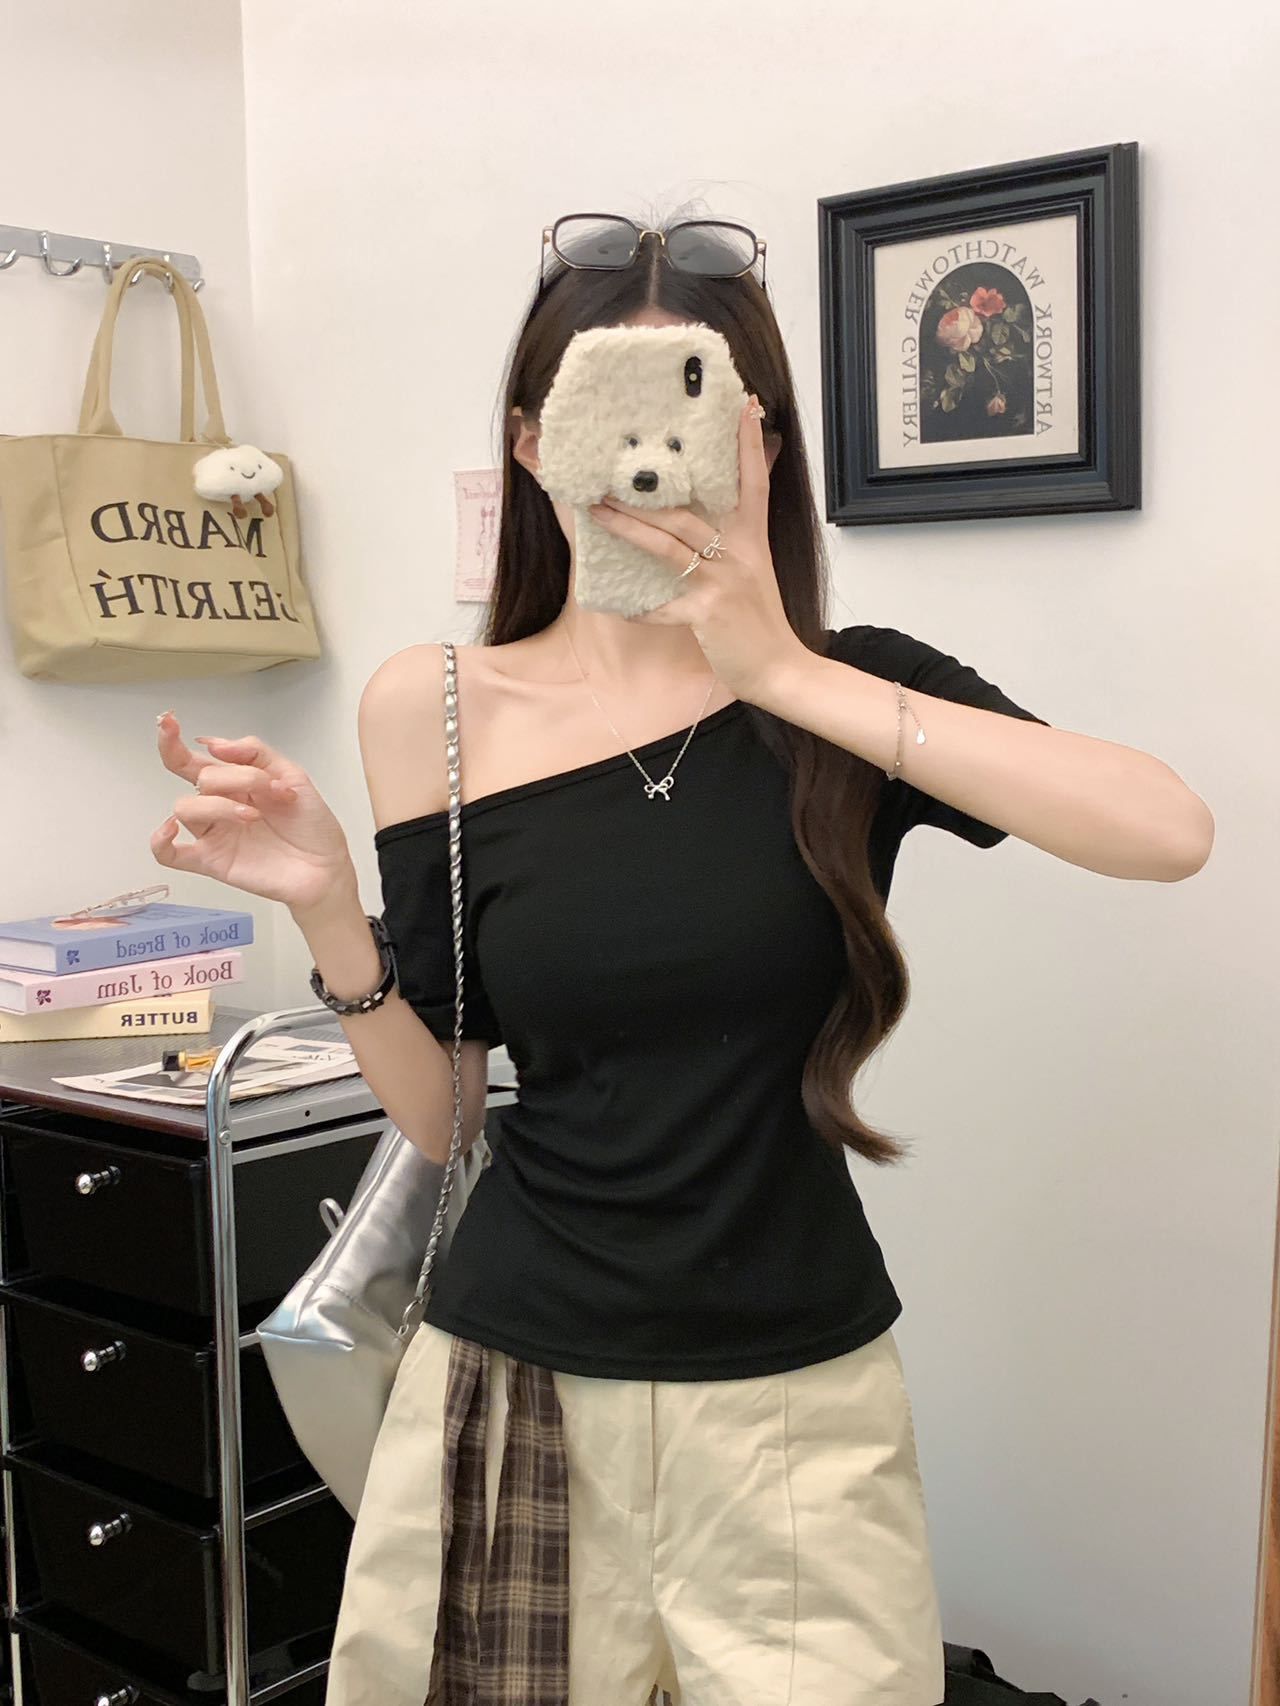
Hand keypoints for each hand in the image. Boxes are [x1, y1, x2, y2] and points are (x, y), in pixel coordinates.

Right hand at [151, 713, 355, 914]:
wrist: (326, 867)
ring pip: (187, 808)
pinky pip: (170, 855)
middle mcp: (220, 805)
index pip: (195, 759)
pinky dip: (160, 841)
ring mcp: (214, 833)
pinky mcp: (211, 861)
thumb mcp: (293, 775)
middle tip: (267, 787)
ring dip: (219, 806)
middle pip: (200, 778)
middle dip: (235, 777)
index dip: (174, 740)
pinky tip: (171, 829)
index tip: (169, 721)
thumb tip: (214, 743)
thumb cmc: (312, 826)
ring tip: (253, 816)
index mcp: (236, 783)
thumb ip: (256, 753)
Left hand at [585, 393, 809, 702]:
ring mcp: (723, 583)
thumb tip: (714, 516)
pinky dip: (641, 608)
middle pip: (686, 513)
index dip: (747, 443)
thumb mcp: (758, 570)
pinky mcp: (708, 614)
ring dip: (628, 528)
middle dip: (644, 495)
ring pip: (669, 546)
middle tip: (609, 475)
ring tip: (597, 512)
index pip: (752, 482)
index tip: (742, 404)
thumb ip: (739, 540)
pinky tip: (620, 607)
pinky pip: (664, 607)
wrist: (781, 670)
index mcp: (753, 540)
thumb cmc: (762, 621)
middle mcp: (739, 554)